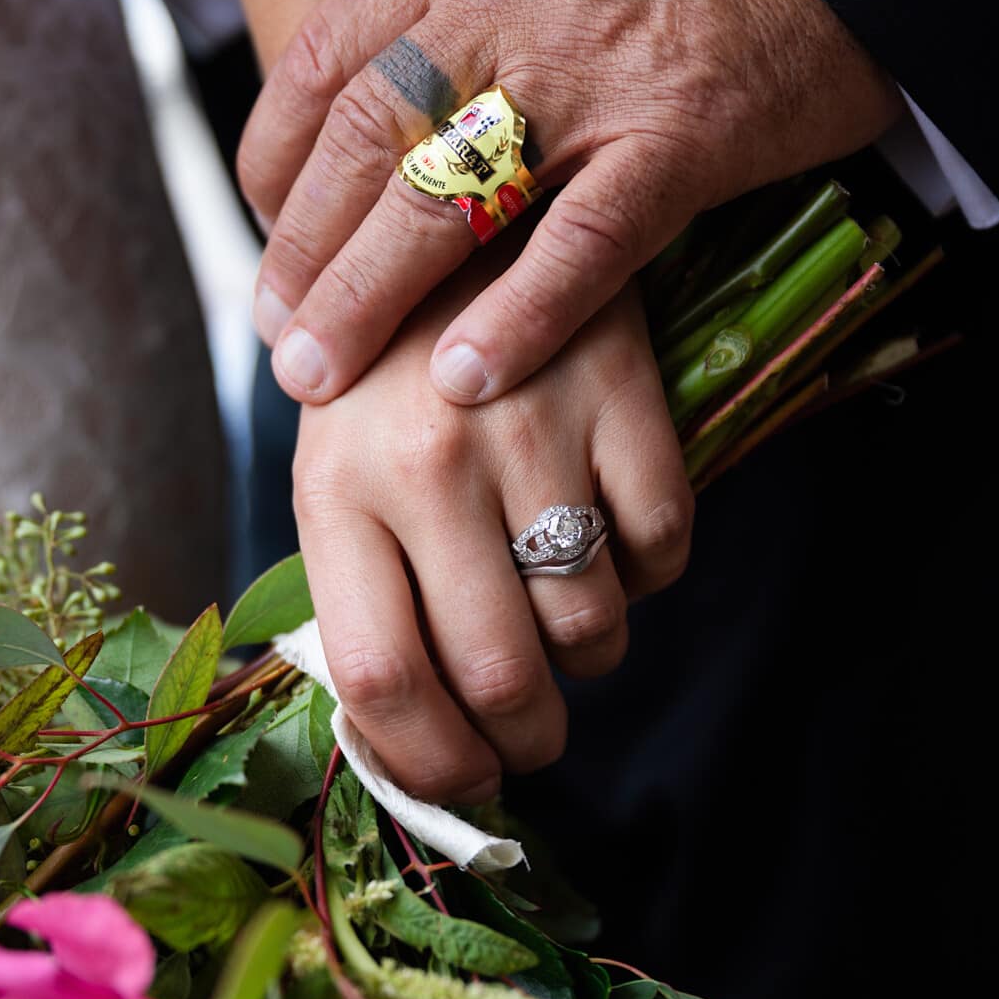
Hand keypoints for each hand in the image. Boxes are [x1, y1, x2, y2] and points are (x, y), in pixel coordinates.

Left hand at [242, 0, 903, 404]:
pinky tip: (463, 377)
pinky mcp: (681, 137)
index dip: (275, 162)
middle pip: (367, 142)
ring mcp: (593, 74)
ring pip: (445, 199)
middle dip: (304, 251)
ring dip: (368, 299)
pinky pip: (583, 243)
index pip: (325, 62)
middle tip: (277, 337)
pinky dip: (517, 315)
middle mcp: (508, 4)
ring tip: (321, 375)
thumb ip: (453, 3)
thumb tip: (376, 111)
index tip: (264, 236)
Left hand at [292, 251, 690, 801]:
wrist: (456, 215)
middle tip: (533, 741)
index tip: (464, 782)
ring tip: (566, 633)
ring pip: (590, 623)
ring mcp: (531, 424)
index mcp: (336, 490)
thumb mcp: (335, 471)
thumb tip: (403, 739)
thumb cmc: (383, 374)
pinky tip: (613, 551)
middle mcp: (428, 461)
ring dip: (589, 661)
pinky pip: (663, 547)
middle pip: (497, 674)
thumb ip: (358, 593)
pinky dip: (651, 581)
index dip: (431, 763)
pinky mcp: (622, 388)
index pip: (382, 678)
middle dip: (526, 741)